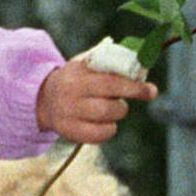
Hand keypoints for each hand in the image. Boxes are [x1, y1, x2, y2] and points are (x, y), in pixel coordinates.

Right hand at [34, 57, 154, 148]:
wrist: (43, 98)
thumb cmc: (76, 79)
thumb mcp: (85, 64)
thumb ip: (109, 60)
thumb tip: (141, 62)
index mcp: (78, 73)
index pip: (111, 82)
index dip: (134, 87)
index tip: (151, 91)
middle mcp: (71, 94)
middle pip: (109, 106)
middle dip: (124, 104)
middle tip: (123, 101)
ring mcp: (68, 114)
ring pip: (106, 119)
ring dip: (116, 114)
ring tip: (110, 108)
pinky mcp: (69, 132)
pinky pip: (99, 135)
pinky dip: (108, 129)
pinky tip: (104, 122)